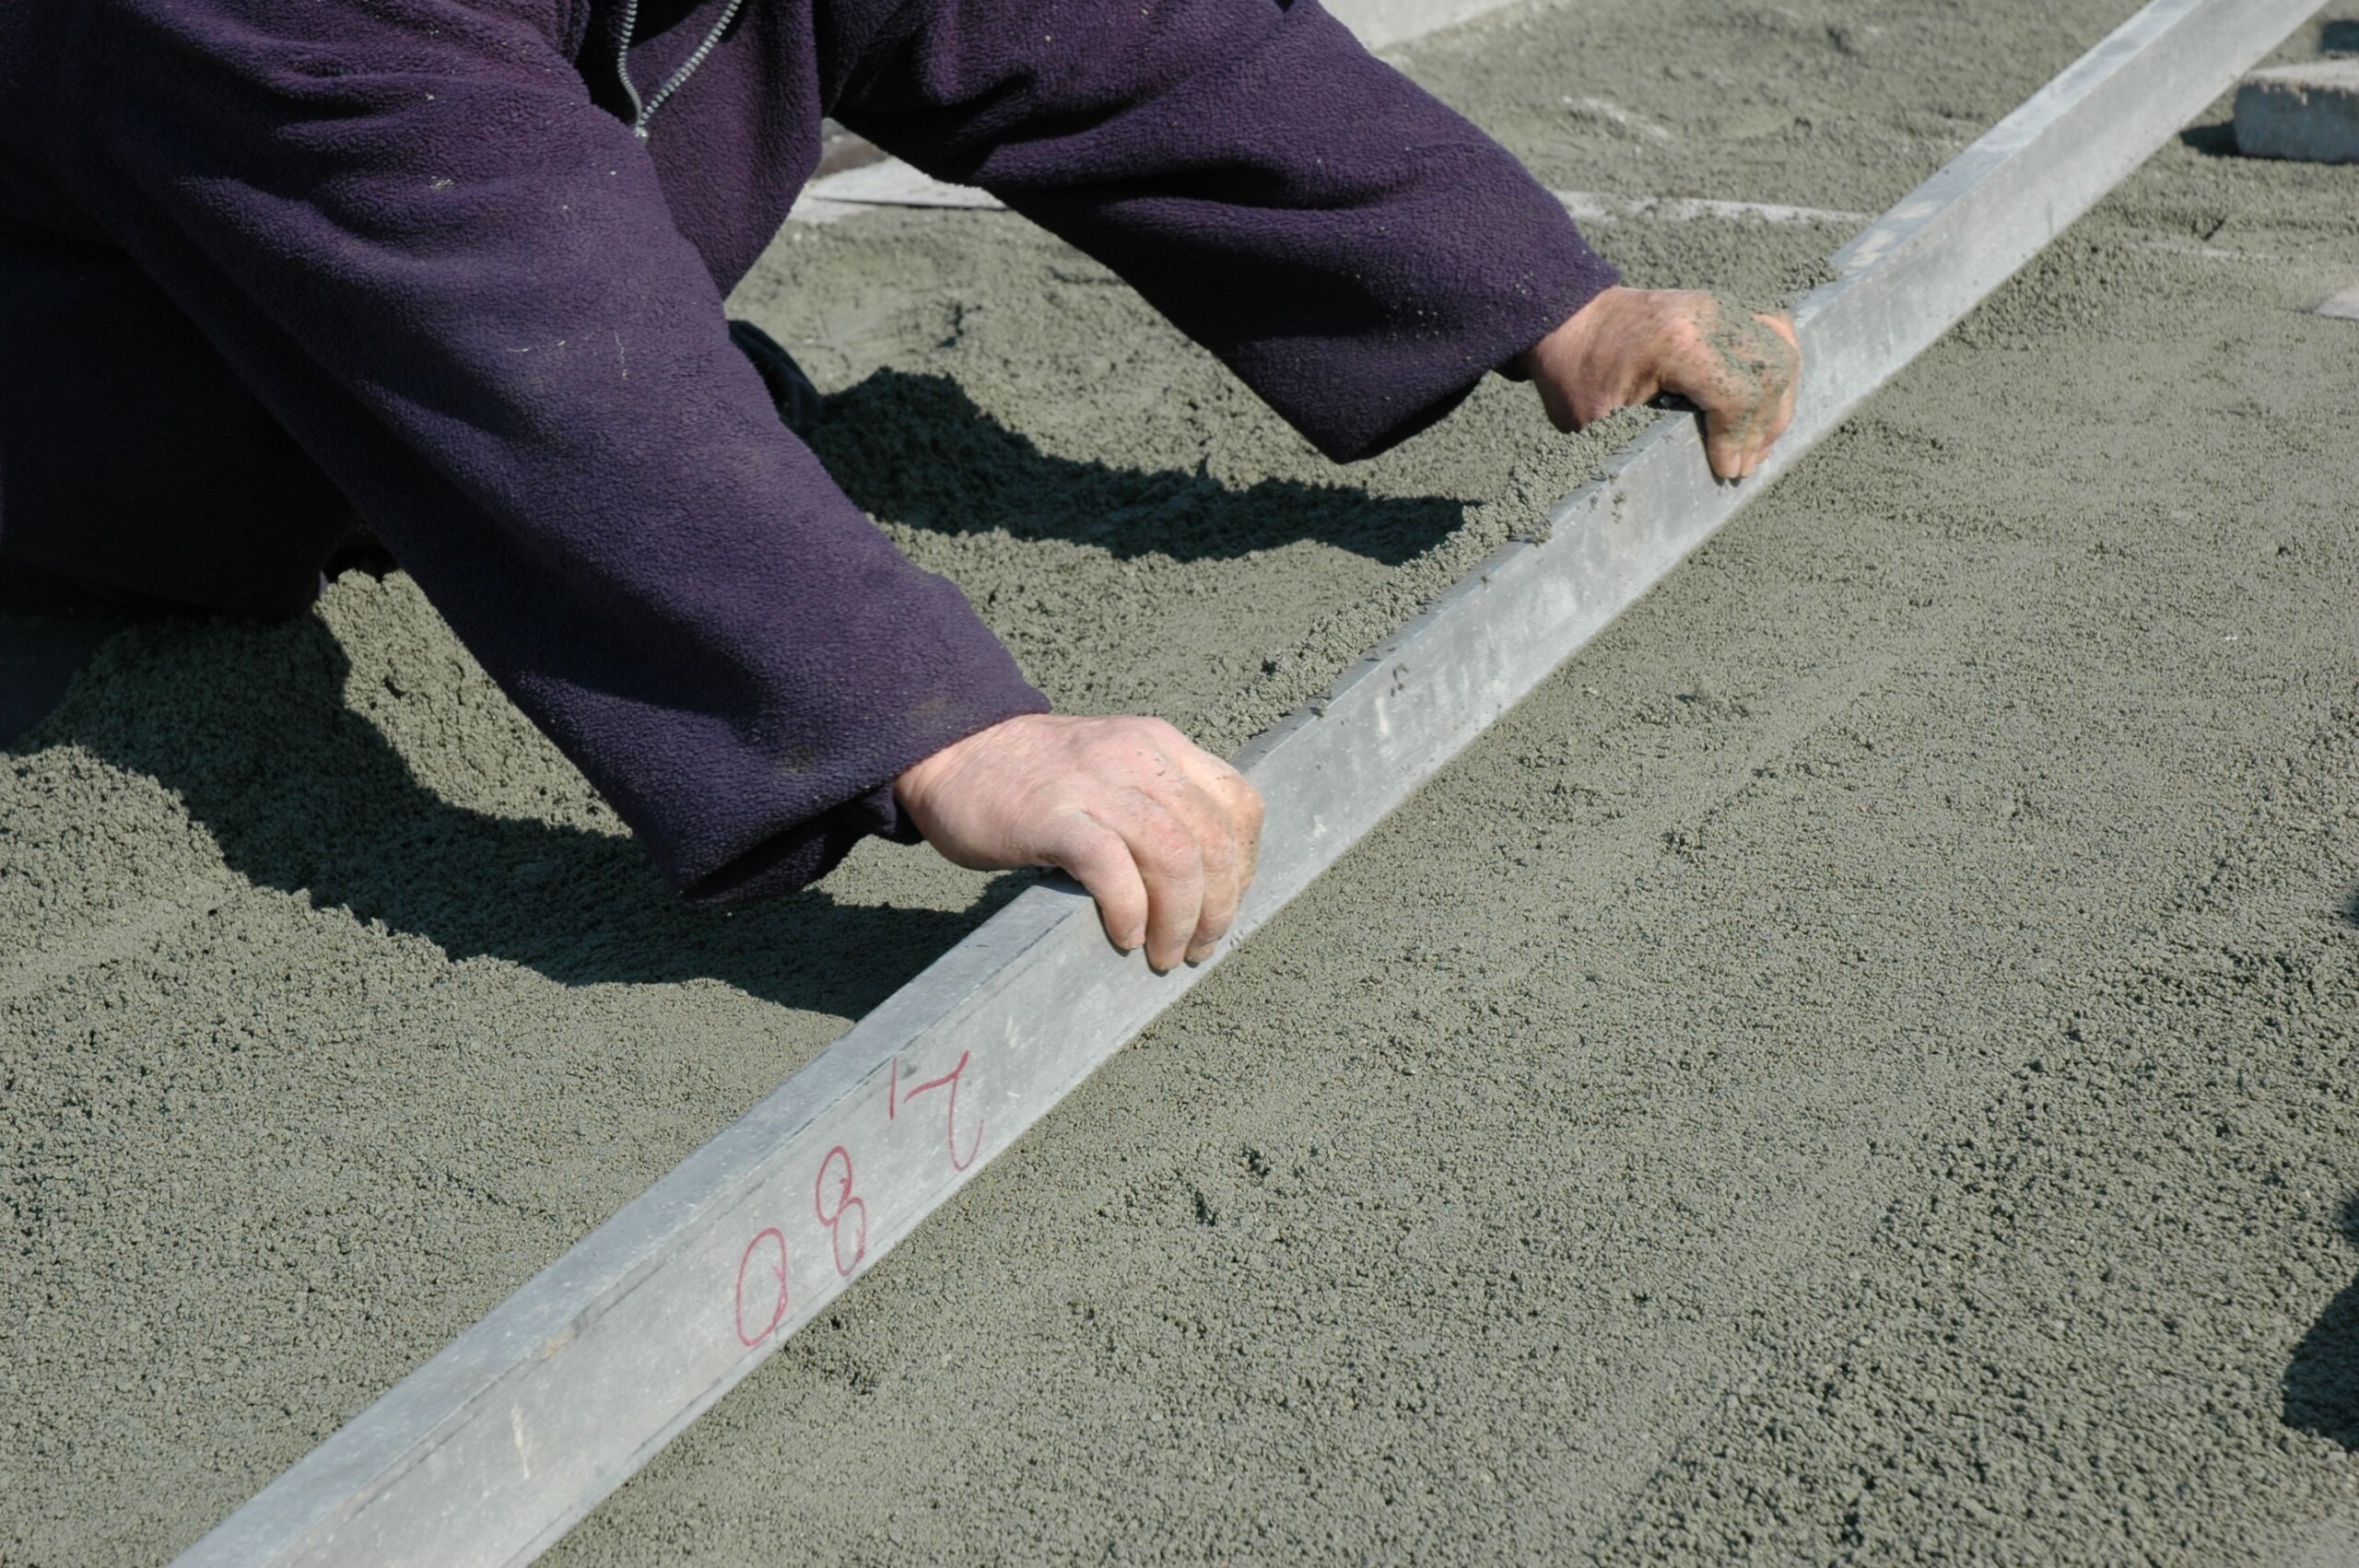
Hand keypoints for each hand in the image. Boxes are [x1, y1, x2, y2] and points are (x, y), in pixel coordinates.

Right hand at [895, 714, 1264, 971]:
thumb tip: (1202, 883)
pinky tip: (1124, 935)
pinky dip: (1129, 910)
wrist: (949, 750)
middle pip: (1214, 839)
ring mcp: (1094, 782)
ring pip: (1174, 856)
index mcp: (1158, 745)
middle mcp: (1136, 756)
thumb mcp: (1110, 770)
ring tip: (1165, 954)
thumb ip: (1154, 805)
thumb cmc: (1030, 779)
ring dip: (1180, 919)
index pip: (1238, 802)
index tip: (1225, 905)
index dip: (1245, 865)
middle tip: (1199, 947)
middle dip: (1219, 906)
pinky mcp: (1053, 814)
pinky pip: (1112, 867)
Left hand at [1517, 286, 1801, 480]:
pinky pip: (1776, 335)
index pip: (1736, 394)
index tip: (1727, 471)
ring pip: (1781, 355)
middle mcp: (1710, 316)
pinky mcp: (1727, 307)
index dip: (1738, 439)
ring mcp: (1722, 306)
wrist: (1570, 321)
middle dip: (1762, 429)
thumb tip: (1687, 483)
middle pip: (1768, 375)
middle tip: (1743, 466)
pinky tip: (1766, 405)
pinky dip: (1779, 372)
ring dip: (1776, 404)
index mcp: (1678, 343)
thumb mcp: (1597, 420)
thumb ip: (1643, 446)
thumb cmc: (1576, 371)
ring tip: (1755, 446)